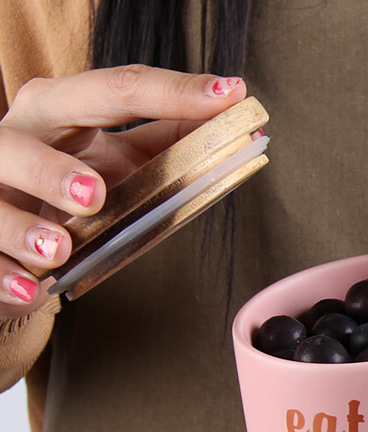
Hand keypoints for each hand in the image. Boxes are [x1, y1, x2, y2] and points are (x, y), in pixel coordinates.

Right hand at [0, 65, 246, 316]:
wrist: (14, 241)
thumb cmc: (69, 193)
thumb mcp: (115, 160)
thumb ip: (162, 143)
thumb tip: (227, 123)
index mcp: (58, 111)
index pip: (114, 91)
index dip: (172, 92)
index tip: (229, 95)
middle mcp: (16, 141)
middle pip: (27, 141)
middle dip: (53, 169)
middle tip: (94, 196)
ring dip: (23, 227)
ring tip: (58, 251)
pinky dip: (5, 275)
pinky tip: (30, 288)